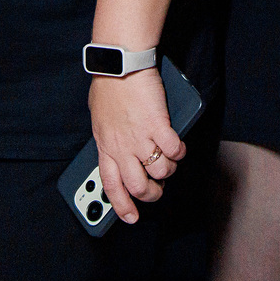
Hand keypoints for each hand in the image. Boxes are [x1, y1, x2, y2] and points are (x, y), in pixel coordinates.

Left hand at [90, 71, 184, 224]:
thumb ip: (109, 137)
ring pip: (160, 172)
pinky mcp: (158, 126)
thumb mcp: (100, 118)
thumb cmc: (109, 85)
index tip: (130, 217)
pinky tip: (178, 144)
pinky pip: (174, 151)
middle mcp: (122, 147)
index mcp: (105, 146)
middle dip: (152, 194)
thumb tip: (118, 148)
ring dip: (168, 169)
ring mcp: (140, 138)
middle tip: (158, 188)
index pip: (110, 185)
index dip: (121, 206)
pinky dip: (179, 151)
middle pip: (139, 187)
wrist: (120, 64)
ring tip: (169, 159)